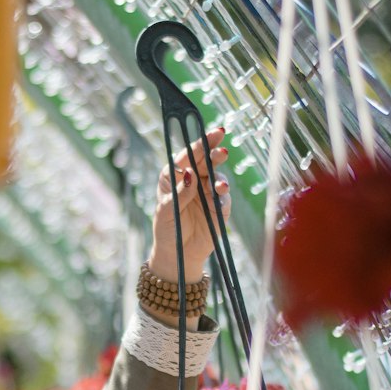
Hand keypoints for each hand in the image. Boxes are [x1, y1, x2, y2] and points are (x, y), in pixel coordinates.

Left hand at [147, 127, 230, 284]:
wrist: (178, 255)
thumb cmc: (167, 230)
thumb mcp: (166, 212)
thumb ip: (179, 193)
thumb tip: (191, 173)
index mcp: (175, 175)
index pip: (188, 155)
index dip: (200, 143)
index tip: (213, 134)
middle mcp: (193, 180)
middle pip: (206, 161)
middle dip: (215, 154)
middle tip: (221, 152)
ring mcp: (207, 192)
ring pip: (217, 178)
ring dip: (220, 179)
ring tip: (219, 186)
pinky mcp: (219, 207)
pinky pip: (224, 198)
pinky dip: (223, 196)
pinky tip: (220, 195)